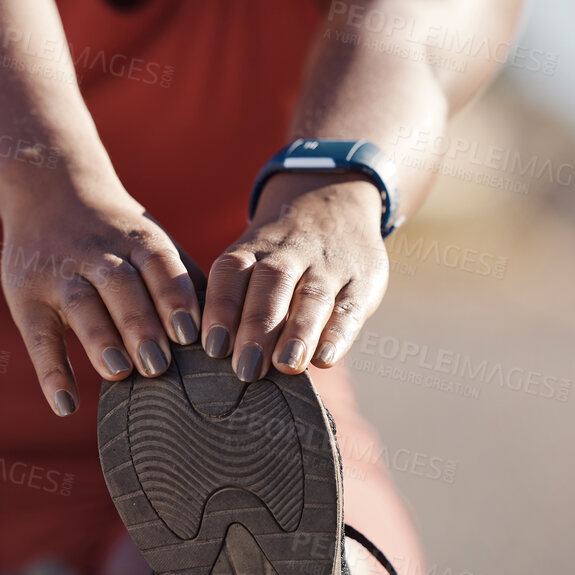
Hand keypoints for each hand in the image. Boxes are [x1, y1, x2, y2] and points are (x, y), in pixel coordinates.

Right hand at [0, 185, 200, 415]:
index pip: (157, 264)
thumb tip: (228, 330)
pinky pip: (39, 337)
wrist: (46, 188)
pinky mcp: (26, 297)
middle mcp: (96, 251)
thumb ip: (181, 280)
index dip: (173, 296)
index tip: (190, 334)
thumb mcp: (147, 242)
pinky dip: (52, 372)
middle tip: (157, 364)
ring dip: (99, 338)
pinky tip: (66, 406)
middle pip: (119, 285)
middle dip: (138, 324)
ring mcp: (58, 273)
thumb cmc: (114, 233)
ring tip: (119, 372)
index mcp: (135, 239)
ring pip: (80, 303)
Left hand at [201, 173, 387, 379]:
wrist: (335, 205)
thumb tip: (212, 355)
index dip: (221, 308)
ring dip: (298, 332)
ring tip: (286, 365)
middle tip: (246, 368)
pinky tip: (325, 360)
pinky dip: (337, 335)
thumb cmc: (278, 257)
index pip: (232, 271)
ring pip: (312, 295)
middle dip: (257, 327)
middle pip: (271, 283)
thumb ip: (234, 299)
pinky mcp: (361, 282)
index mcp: (253, 249)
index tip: (213, 347)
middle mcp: (288, 254)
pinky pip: (349, 308)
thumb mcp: (253, 259)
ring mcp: (327, 266)